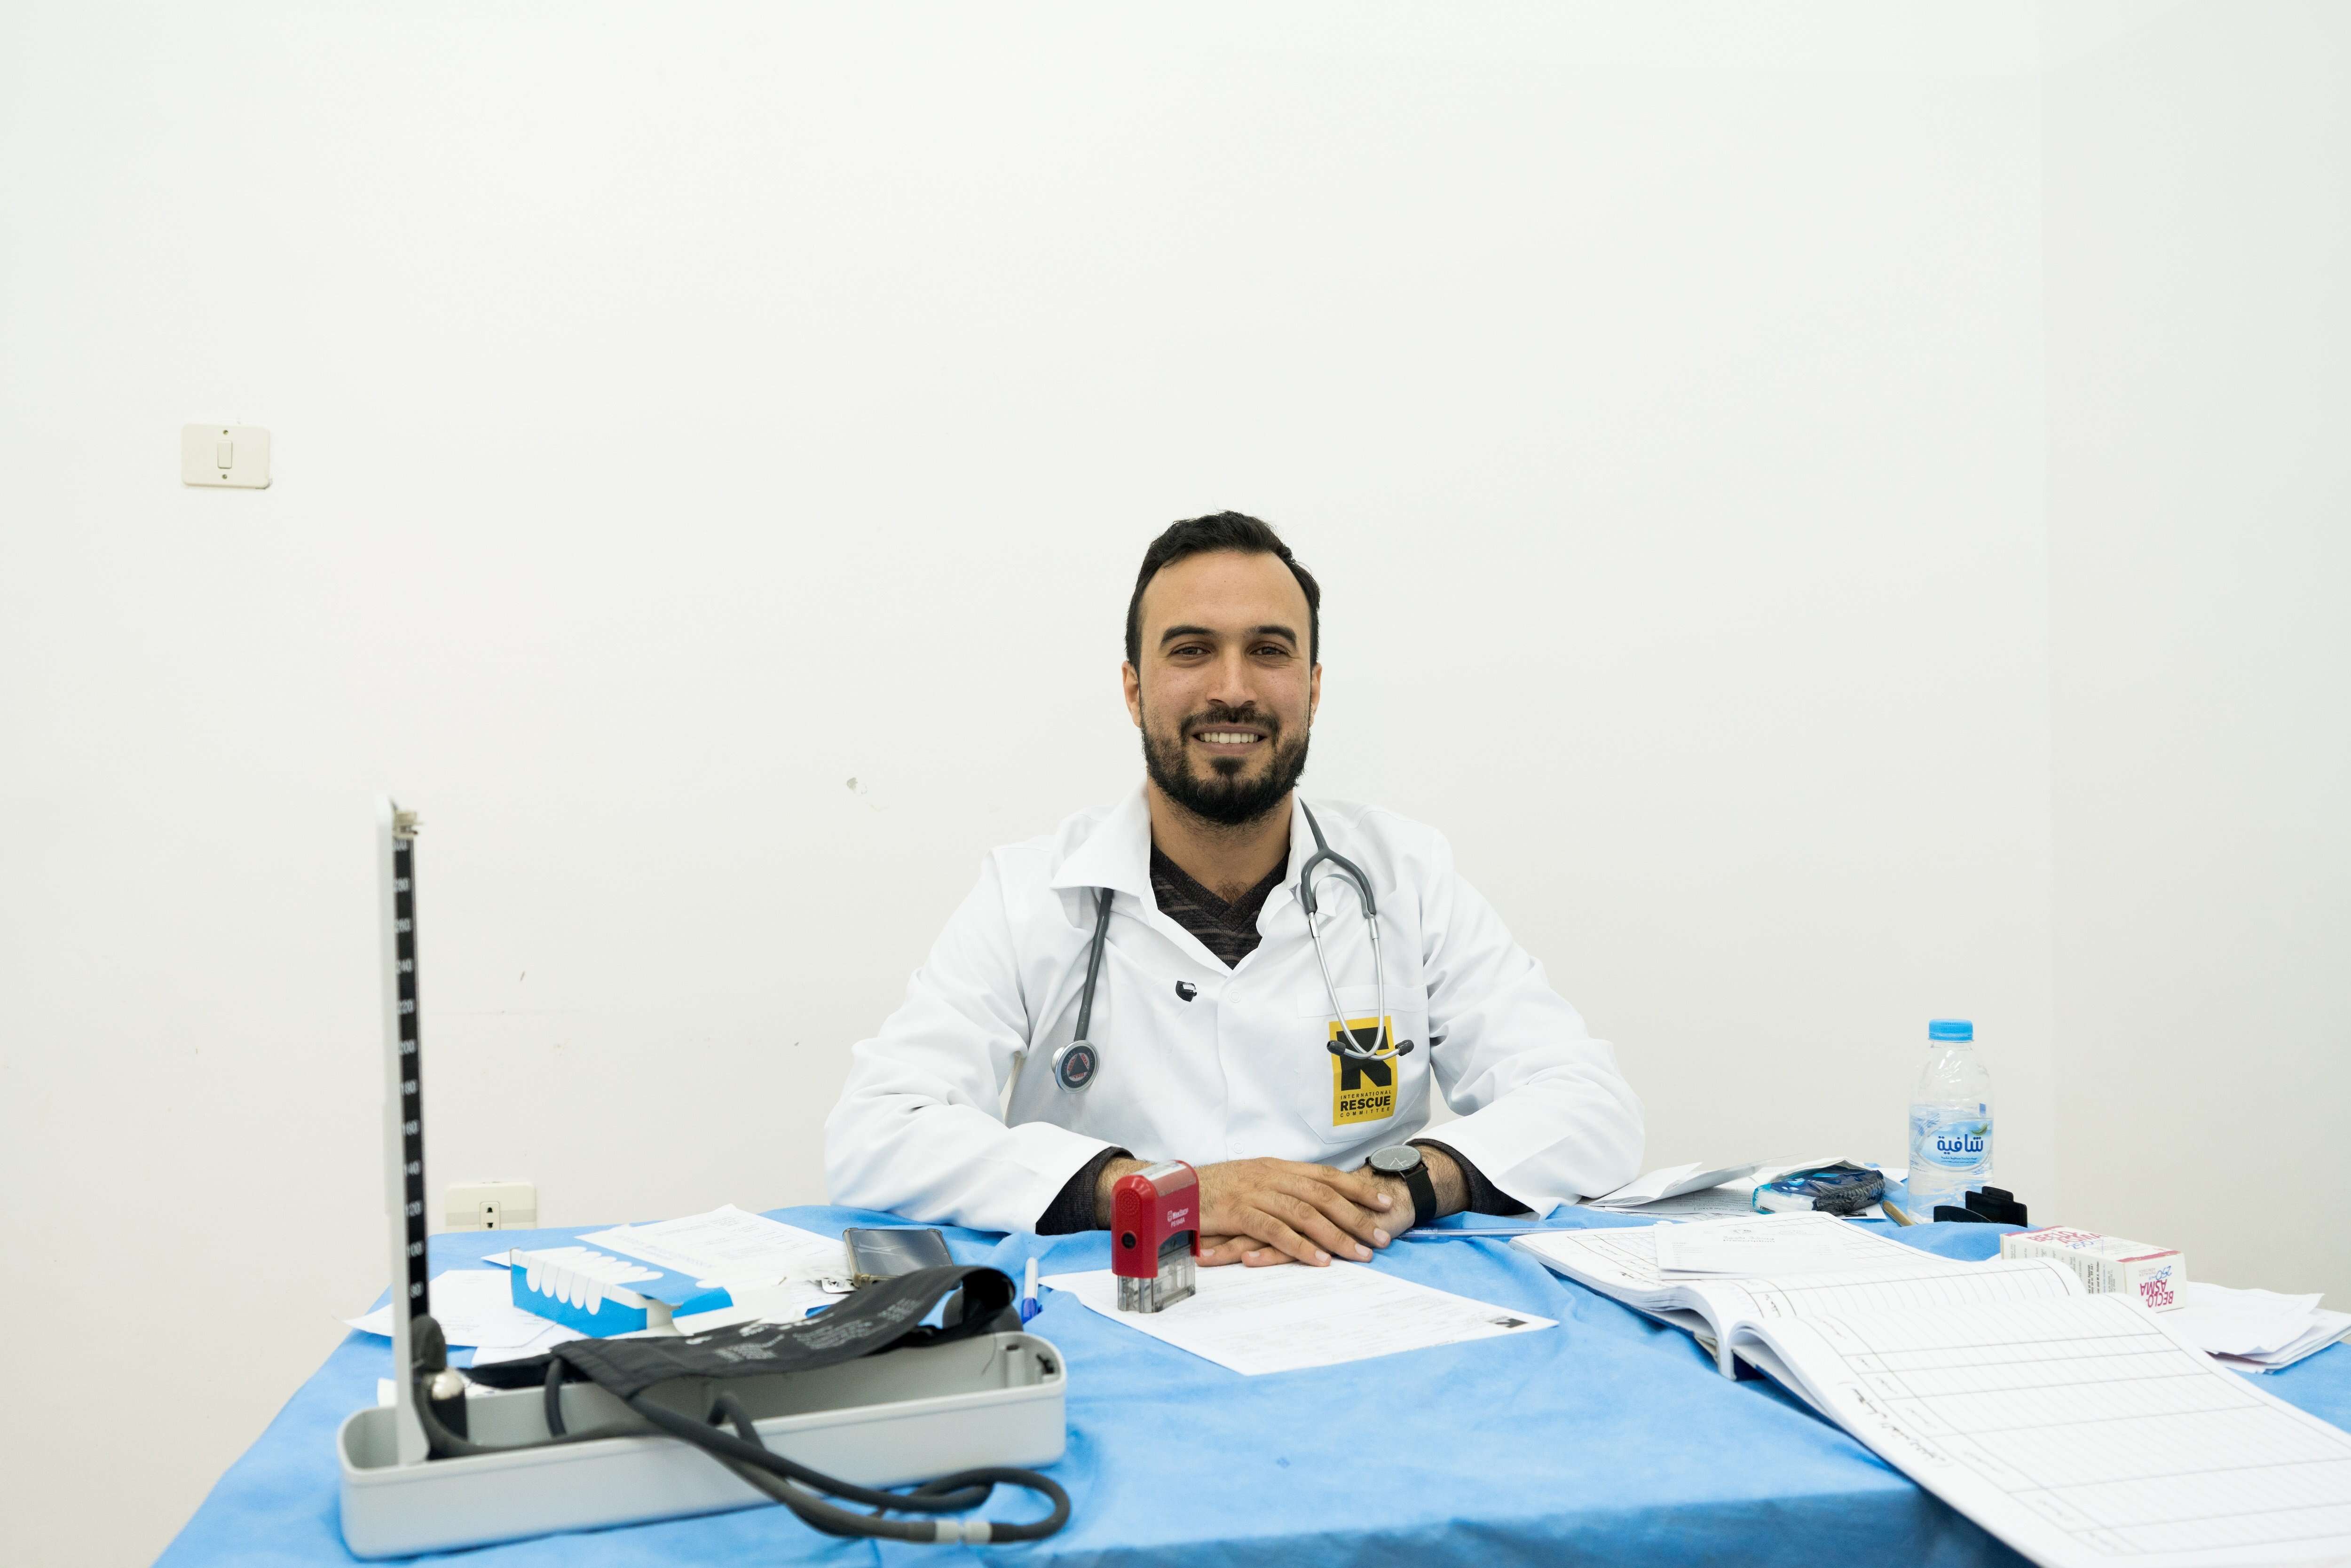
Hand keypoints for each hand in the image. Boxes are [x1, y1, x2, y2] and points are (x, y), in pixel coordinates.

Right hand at [1189, 1157, 1398, 1267]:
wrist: (1169, 1188)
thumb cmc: (1209, 1190)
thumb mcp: (1248, 1182)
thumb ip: (1277, 1189)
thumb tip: (1309, 1203)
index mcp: (1275, 1167)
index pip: (1325, 1176)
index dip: (1357, 1189)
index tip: (1383, 1203)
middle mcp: (1269, 1176)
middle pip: (1323, 1195)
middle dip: (1357, 1216)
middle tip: (1383, 1236)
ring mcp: (1254, 1193)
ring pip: (1305, 1212)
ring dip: (1337, 1235)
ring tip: (1361, 1254)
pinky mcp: (1237, 1212)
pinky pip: (1275, 1230)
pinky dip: (1300, 1246)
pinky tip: (1320, 1260)